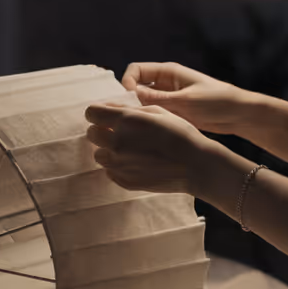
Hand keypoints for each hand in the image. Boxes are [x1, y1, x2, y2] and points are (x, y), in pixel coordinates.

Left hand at [84, 101, 218, 193]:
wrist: (196, 166)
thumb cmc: (180, 134)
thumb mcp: (158, 112)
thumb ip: (129, 108)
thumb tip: (108, 107)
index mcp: (125, 122)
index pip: (91, 113)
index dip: (98, 112)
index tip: (106, 115)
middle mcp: (117, 143)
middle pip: (91, 134)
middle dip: (101, 129)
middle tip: (118, 131)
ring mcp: (119, 165)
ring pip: (98, 154)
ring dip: (108, 149)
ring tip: (128, 149)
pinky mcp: (124, 181)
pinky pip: (109, 171)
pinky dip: (117, 166)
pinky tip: (135, 162)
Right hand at [119, 62, 251, 134]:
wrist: (239, 115)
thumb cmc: (216, 101)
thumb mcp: (185, 101)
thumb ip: (157, 99)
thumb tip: (130, 96)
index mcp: (168, 72)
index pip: (135, 70)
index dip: (127, 82)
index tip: (129, 100)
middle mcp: (165, 83)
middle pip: (136, 86)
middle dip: (130, 99)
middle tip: (131, 116)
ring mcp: (169, 98)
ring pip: (144, 102)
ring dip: (140, 112)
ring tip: (140, 126)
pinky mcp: (174, 112)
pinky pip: (154, 114)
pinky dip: (150, 121)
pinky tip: (150, 132)